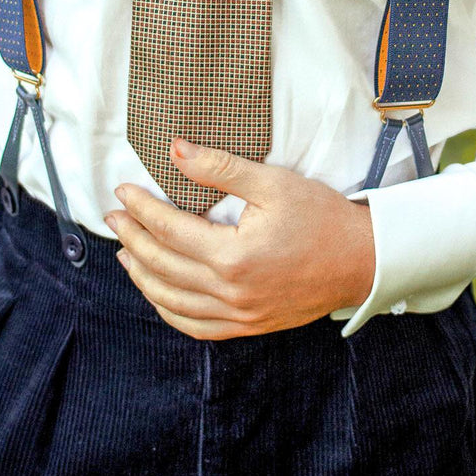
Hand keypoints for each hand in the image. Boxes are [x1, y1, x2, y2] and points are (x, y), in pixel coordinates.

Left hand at [104, 139, 374, 339]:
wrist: (361, 260)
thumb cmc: (321, 217)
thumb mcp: (272, 182)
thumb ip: (220, 167)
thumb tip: (176, 149)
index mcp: (233, 256)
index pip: (169, 229)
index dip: (141, 208)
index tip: (123, 191)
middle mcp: (231, 292)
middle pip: (162, 265)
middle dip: (132, 239)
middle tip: (114, 217)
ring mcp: (238, 314)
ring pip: (171, 301)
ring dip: (142, 276)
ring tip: (125, 254)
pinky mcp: (248, 326)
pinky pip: (195, 327)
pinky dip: (168, 310)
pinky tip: (157, 292)